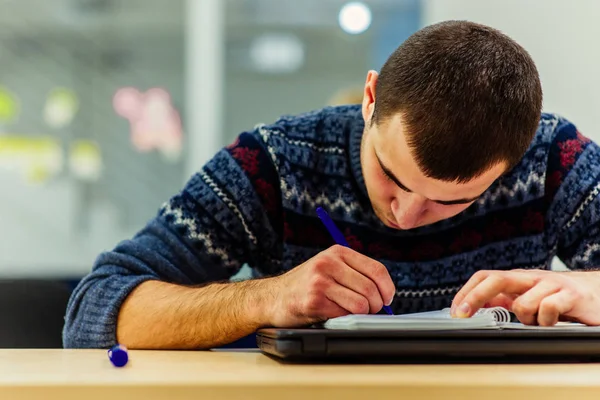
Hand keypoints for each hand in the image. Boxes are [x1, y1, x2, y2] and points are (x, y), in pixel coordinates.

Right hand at [264, 245, 395, 326]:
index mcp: (337, 252)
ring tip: (349, 313)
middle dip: (376, 306)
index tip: (387, 299)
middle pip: (371, 289)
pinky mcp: (314, 301)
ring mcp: (320, 282)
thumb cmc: (306, 285)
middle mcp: (328, 263)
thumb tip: (386, 294)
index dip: (387, 289)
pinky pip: (344, 315)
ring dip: (361, 314)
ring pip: (361, 304)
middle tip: (369, 311)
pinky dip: (343, 319)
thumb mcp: (329, 268)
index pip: (377, 270)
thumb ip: (355, 273)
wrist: (272, 297)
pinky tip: (332, 314)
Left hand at [450, 269, 599, 325]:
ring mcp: (551, 284)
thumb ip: (503, 300)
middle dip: (475, 297)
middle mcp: (531, 278)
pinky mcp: (570, 295)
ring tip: (539, 322)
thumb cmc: (559, 298)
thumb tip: (473, 306)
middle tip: (463, 315)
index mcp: (518, 279)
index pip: (485, 277)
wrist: (597, 294)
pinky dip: (547, 322)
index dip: (467, 292)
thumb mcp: (527, 298)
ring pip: (522, 303)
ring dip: (526, 319)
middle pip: (496, 280)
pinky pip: (548, 309)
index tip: (456, 311)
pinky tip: (554, 323)